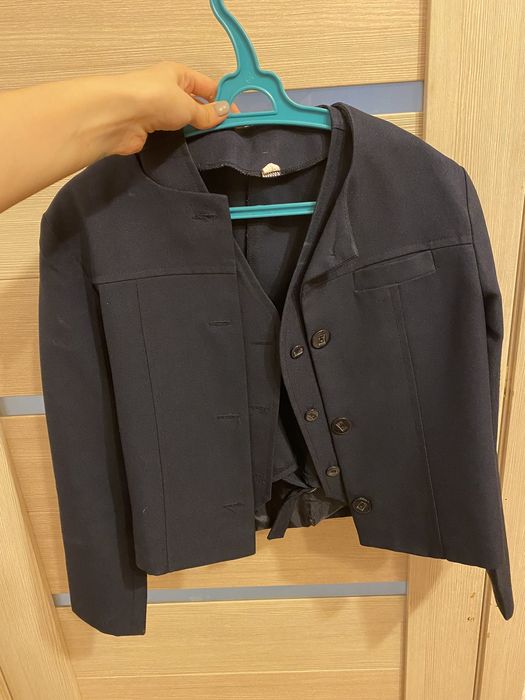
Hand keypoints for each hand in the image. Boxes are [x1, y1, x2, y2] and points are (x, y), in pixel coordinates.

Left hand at [109, 60, 240, 155]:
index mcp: (178, 74)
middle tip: (227, 135)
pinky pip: (171, 136)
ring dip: (194, 132)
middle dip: (209, 119)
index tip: (237, 118)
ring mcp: (157, 111)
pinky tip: (193, 152)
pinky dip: (181, 143)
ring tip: (212, 146)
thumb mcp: (188, 105)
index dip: (223, 101)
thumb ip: (207, 113)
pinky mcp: (149, 131)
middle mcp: (167, 90)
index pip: (207, 86)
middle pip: (195, 105)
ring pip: (183, 122)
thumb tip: (225, 112)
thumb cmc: (155, 99)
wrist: (119, 116)